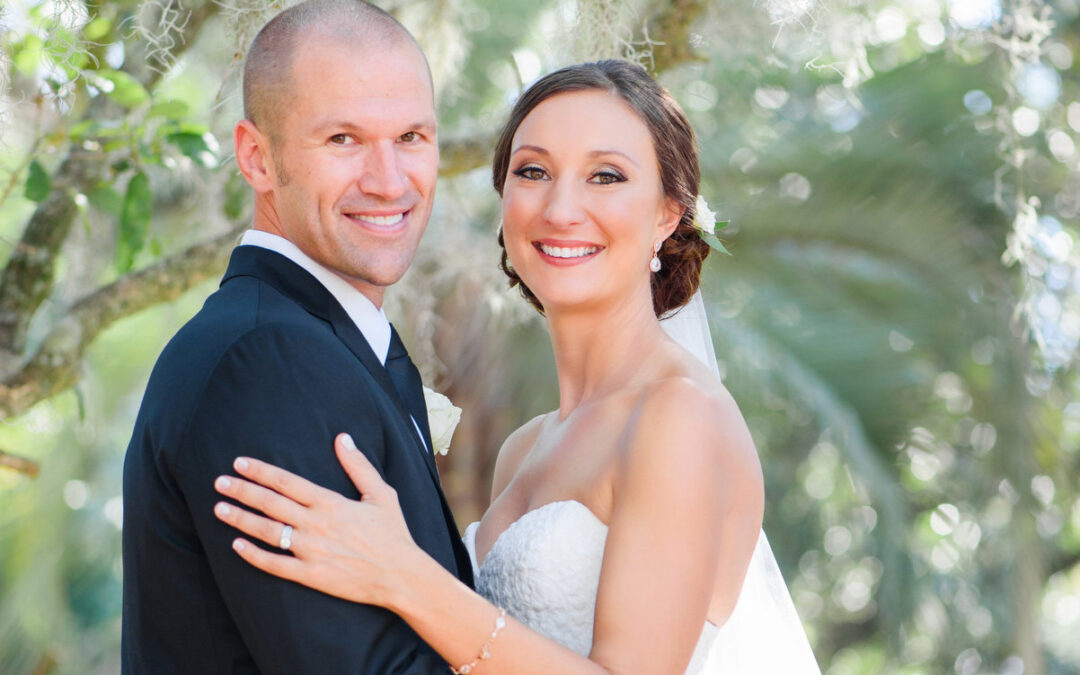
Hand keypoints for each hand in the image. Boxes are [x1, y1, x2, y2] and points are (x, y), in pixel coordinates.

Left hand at [212, 433, 419, 607]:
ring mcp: (312, 552)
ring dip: (241, 520)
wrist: (401, 575)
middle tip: (219, 483)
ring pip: (268, 532)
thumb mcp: (381, 494)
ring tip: (219, 510)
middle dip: (242, 491)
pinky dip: (254, 555)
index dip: (261, 471)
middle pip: (271, 504)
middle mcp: (317, 525)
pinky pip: (276, 565)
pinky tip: (237, 546)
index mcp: (331, 503)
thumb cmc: (393, 533)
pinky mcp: (311, 576)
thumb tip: (342, 437)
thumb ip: (358, 466)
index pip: (287, 482)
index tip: (239, 463)